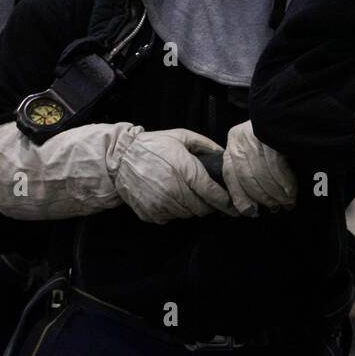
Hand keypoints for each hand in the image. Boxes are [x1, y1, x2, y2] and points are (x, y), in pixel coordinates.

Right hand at [107, 128, 236, 223]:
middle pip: (202, 208)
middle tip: (205, 195)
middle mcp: (174, 190)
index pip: (212, 193)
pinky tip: (169, 196)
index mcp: (185, 170)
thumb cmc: (151, 145)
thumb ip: (204, 144)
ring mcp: (162, 204)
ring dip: (190, 207)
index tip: (234, 207)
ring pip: (188, 215)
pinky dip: (174, 210)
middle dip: (208, 204)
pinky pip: (171, 218)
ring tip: (183, 191)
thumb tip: (222, 154)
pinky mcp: (151, 214)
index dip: (226, 203)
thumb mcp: (180, 137)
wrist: (120, 159)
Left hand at [222, 120, 295, 215]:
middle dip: (262, 197)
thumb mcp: (258, 151)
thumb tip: (250, 203)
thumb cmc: (279, 136)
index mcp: (234, 142)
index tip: (249, 211)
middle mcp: (240, 137)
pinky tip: (291, 191)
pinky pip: (276, 167)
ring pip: (261, 174)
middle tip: (275, 208)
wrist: (293, 111)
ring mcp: (255, 134)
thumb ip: (251, 170)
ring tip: (286, 202)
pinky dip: (285, 183)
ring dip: (276, 193)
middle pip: (246, 177)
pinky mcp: (270, 134)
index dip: (240, 196)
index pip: (230, 175)